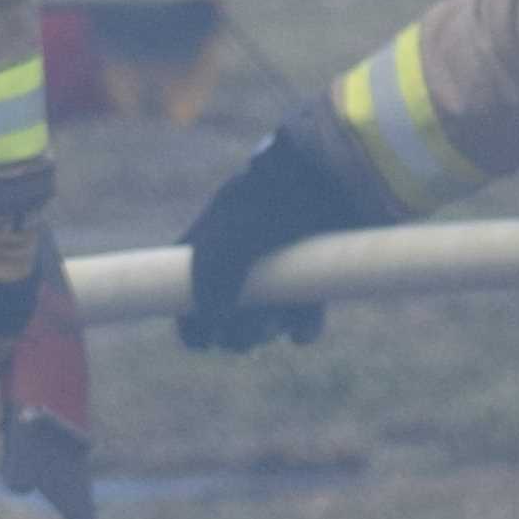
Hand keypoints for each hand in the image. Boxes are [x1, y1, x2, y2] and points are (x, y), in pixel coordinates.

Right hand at [175, 132, 369, 350]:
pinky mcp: (313, 279)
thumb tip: (212, 320)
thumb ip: (210, 278)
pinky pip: (302, 321)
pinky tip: (305, 322)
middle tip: (251, 329)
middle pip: (226, 320)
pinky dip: (303, 328)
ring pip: (264, 323)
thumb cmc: (272, 201)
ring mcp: (278, 271)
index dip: (191, 323)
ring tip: (280, 319)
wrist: (333, 179)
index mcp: (206, 245)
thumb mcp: (231, 235)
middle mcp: (239, 261)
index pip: (184, 295)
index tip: (203, 340)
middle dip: (237, 334)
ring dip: (268, 331)